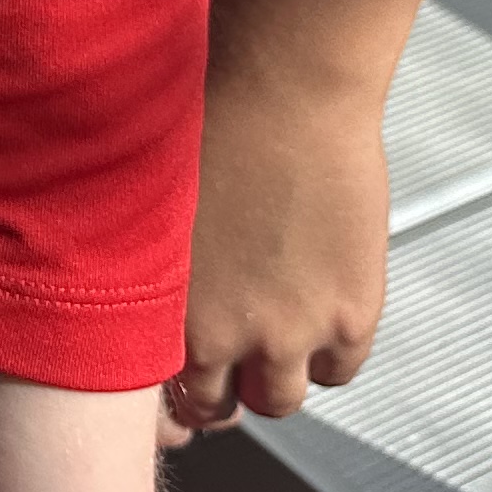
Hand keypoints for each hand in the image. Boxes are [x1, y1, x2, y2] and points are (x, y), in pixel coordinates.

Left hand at [167, 75, 386, 427]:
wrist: (281, 85)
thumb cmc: (200, 116)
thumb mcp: (142, 204)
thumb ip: (143, 265)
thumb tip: (141, 294)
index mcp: (154, 304)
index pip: (151, 388)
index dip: (164, 380)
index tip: (173, 364)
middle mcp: (220, 331)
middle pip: (216, 406)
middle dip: (217, 384)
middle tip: (225, 353)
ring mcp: (289, 331)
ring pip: (278, 401)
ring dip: (274, 374)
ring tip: (271, 330)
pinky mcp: (350, 316)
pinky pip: (339, 371)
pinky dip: (328, 353)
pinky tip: (315, 311)